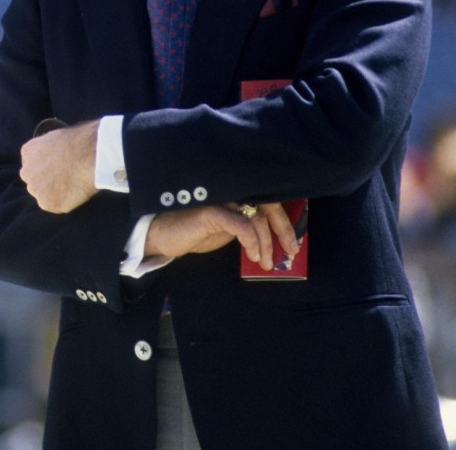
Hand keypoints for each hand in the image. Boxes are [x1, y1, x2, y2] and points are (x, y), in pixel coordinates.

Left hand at [19, 120, 99, 212]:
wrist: (89, 155)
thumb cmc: (79, 142)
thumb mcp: (56, 138)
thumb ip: (48, 151)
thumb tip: (54, 157)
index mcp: (28, 152)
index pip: (32, 165)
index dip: (47, 168)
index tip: (59, 169)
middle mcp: (26, 172)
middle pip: (35, 182)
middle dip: (47, 182)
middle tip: (66, 179)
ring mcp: (36, 189)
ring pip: (45, 196)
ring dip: (56, 194)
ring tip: (74, 185)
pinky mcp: (47, 204)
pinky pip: (57, 206)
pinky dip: (67, 203)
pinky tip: (76, 192)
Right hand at [145, 202, 298, 269]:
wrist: (163, 236)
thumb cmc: (193, 233)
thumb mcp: (226, 231)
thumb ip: (246, 228)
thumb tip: (272, 240)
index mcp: (237, 196)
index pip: (268, 201)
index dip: (283, 221)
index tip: (292, 243)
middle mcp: (232, 193)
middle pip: (268, 205)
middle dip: (283, 229)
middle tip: (290, 251)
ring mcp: (222, 200)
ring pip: (256, 218)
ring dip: (266, 243)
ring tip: (265, 262)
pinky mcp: (212, 211)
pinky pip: (241, 225)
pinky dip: (252, 241)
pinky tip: (253, 254)